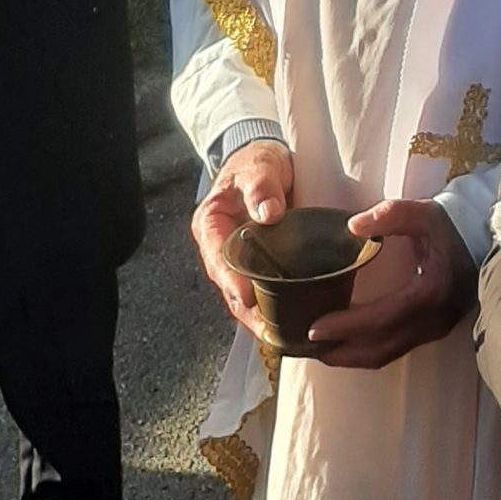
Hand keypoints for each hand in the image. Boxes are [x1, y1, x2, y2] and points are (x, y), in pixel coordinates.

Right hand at [191, 138, 294, 341]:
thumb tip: (268, 214)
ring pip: (245, 296)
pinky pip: (262, 291)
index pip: (217, 259)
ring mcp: (238, 260)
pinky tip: (289, 324)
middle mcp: (220, 248)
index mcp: (211, 225)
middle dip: (249, 313)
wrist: (266, 161)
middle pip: (230, 287)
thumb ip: (261, 185)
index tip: (248, 298)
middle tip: (272, 333)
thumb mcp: (259, 165)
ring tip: (282, 338)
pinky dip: (273, 308)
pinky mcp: (258, 264)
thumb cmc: (257, 161)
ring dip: (261, 318)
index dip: (231, 281)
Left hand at [305, 198, 477, 369]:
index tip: (314, 328)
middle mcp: (433, 319)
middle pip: (380, 349)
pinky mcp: (434, 331)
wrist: (486, 239)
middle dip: (341, 352)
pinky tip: (348, 344)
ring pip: (387, 354)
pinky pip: (395, 349)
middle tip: (307, 346)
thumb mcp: (423, 213)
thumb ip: (390, 216)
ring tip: (321, 351)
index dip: (346, 327)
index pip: (380, 319)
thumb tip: (352, 226)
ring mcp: (435, 329)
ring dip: (352, 356)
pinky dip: (368, 351)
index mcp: (429, 292)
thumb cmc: (452, 226)